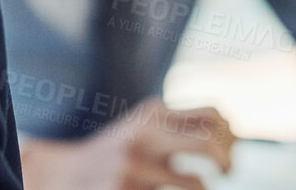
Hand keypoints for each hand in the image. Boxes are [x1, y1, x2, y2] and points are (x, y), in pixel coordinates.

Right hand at [22, 99, 234, 189]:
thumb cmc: (116, 154)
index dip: (231, 134)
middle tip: (227, 172)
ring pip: (196, 184)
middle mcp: (144, 134)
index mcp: (153, 113)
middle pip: (208, 142)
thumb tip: (232, 136)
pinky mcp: (125, 189)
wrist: (63, 172)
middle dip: (226, 161)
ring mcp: (134, 165)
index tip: (230, 150)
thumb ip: (177, 128)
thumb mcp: (144, 129)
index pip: (212, 115)